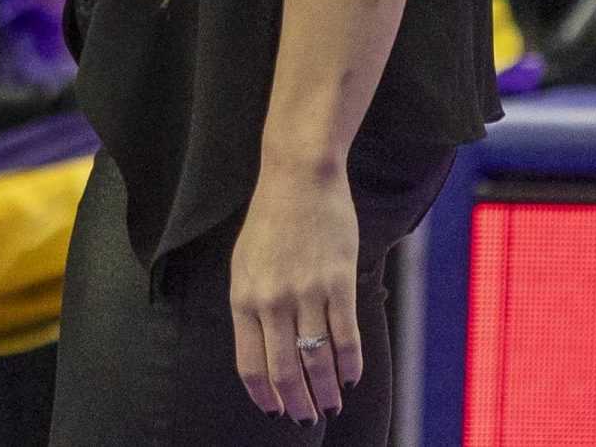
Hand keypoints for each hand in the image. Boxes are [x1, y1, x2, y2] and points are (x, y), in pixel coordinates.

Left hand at [228, 162, 360, 423]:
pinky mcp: (338, 283)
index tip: (276, 412)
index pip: (251, 365)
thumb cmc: (270, 221)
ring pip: (318, 361)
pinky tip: (351, 377)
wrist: (298, 177)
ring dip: (327, 391)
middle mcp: (271, 301)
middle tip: (308, 419)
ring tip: (332, 404)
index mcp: (243, 297)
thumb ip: (251, 306)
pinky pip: (346, 337)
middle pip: (285, 371)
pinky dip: (350, 365)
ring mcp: (306, 293)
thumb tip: (263, 351)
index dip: (265, 396)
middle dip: (298, 404)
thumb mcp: (244, 263)